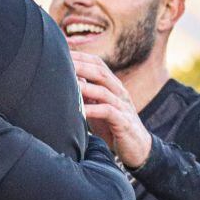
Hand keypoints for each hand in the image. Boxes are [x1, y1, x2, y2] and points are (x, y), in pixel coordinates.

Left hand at [72, 51, 152, 168]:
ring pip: (104, 90)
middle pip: (100, 72)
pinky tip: (80, 110)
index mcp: (113, 86)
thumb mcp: (98, 106)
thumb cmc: (112, 126)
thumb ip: (86, 93)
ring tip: (68, 84)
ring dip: (85, 86)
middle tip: (61, 62)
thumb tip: (65, 80)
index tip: (61, 51)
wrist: (137, 148)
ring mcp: (123, 106)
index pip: (97, 64)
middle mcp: (119, 92)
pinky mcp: (124, 122)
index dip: (81, 56)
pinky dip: (93, 109)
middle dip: (81, 65)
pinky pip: (108, 112)